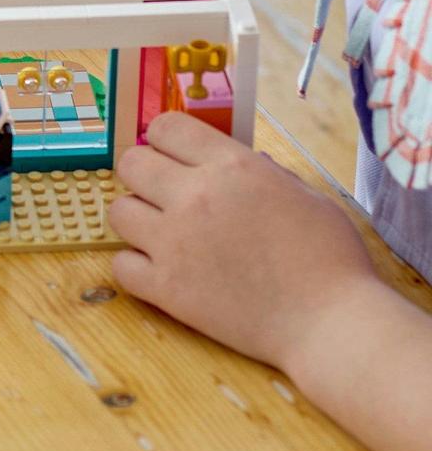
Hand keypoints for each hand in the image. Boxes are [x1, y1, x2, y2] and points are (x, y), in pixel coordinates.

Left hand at [111, 113, 378, 371]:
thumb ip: (260, 172)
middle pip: (131, 163)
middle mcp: (195, 196)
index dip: (166, 140)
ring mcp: (175, 242)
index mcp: (231, 166)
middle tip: (166, 197)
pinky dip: (136, 268)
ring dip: (137, 220)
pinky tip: (161, 272)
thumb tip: (229, 162)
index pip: (165, 125)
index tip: (175, 157)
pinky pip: (120, 264)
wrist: (333, 325)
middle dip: (145, 176)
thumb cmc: (331, 259)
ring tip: (164, 235)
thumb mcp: (304, 194)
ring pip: (117, 211)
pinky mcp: (167, 287)